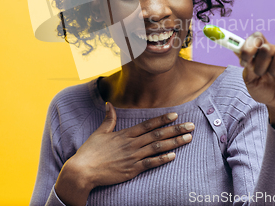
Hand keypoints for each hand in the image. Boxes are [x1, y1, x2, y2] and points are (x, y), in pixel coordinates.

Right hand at [55, 103, 194, 205]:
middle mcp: (132, 144)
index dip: (162, 119)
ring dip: (174, 142)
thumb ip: (108, 118)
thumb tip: (109, 103)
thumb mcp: (100, 132)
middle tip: (191, 126)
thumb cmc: (90, 151)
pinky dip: (162, 159)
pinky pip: (150, 164)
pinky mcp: (132, 170)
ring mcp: (133, 157)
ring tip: (188, 138)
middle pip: (157, 134)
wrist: (83, 170)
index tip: (175, 114)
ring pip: (157, 147)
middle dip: (176, 129)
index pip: (147, 124)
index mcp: (125, 134)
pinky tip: (174, 156)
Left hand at [238, 32, 274, 133]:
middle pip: (266, 46)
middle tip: (260, 74)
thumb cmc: (263, 89)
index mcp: (261, 51)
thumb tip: (235, 49)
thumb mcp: (250, 79)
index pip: (256, 37)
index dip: (249, 46)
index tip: (244, 61)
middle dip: (260, 64)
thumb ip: (245, 64)